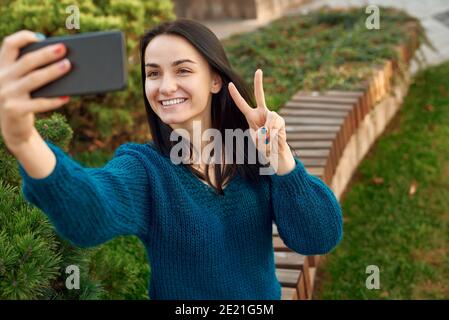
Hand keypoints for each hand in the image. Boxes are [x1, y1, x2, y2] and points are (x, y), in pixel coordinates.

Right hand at [0, 30, 70, 150]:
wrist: (13, 129)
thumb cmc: (25, 101)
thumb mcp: (23, 84)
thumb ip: (32, 71)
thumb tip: (62, 61)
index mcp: (2, 68)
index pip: (9, 45)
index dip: (24, 38)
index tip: (41, 37)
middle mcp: (1, 79)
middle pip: (26, 61)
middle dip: (46, 53)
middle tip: (63, 49)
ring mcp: (6, 95)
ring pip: (33, 79)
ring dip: (52, 72)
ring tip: (68, 66)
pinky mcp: (14, 110)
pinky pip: (39, 103)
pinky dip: (54, 100)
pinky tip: (67, 96)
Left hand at [228, 69, 294, 174]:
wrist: (276, 153)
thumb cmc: (264, 147)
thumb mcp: (256, 141)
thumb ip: (259, 135)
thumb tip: (266, 130)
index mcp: (251, 117)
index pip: (242, 104)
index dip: (236, 95)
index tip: (230, 84)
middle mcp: (262, 113)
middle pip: (260, 95)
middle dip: (259, 83)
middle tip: (258, 70)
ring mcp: (272, 116)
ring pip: (269, 120)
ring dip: (267, 134)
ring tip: (267, 141)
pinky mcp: (281, 121)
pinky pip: (275, 126)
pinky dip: (273, 136)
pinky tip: (274, 140)